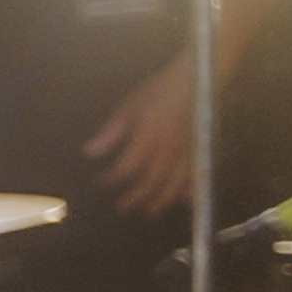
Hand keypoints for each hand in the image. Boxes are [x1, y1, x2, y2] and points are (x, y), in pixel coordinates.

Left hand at [78, 57, 195, 216]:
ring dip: (161, 200)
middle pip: (150, 181)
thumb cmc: (159, 90)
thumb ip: (111, 132)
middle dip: (136, 197)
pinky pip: (197, 176)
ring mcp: (188, 151)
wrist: (197, 79)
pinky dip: (190, 191)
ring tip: (150, 212)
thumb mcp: (129, 106)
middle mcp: (168, 149)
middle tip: (123, 208)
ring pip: (174, 184)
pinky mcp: (202, 150)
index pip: (126, 167)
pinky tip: (184, 202)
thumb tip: (89, 152)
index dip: (111, 178)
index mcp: (148, 137)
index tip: (100, 182)